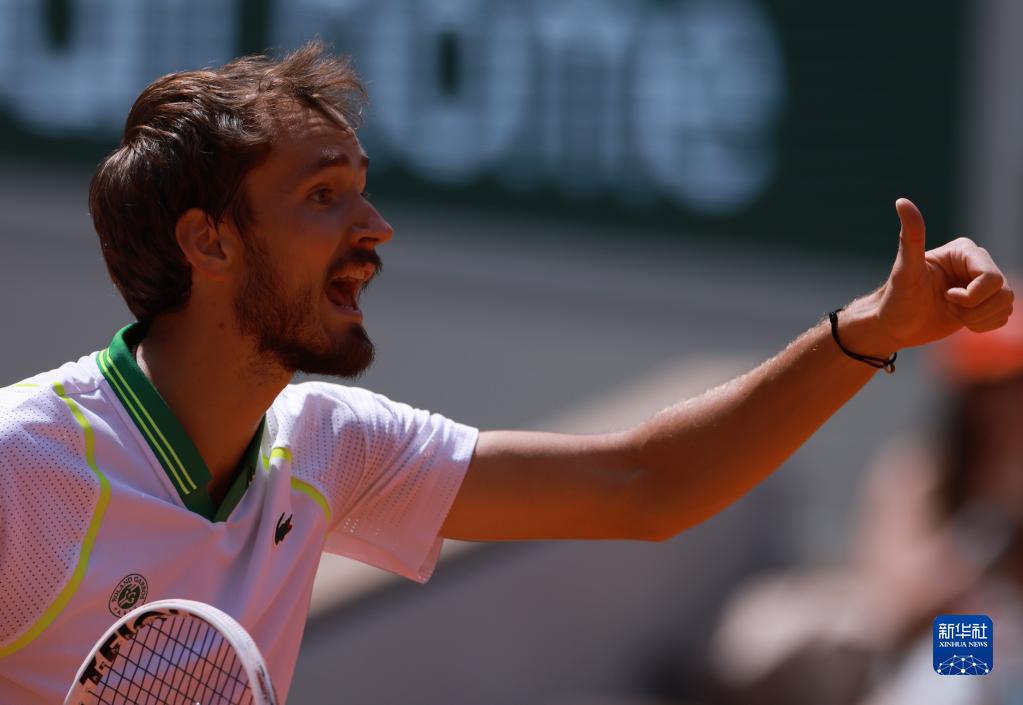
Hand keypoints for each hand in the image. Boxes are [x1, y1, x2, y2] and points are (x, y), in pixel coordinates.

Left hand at [872, 198, 1013, 350]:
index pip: (991, 278)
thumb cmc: (897, 298)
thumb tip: (901, 201)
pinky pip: (1002, 316)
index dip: (970, 297)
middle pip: (1003, 292)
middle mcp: (977, 263)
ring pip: (1006, 304)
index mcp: (964, 251)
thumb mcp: (905, 270)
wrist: (894, 325)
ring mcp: (982, 283)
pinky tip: (959, 319)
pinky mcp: (984, 303)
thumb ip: (910, 237)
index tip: (944, 297)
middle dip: (973, 309)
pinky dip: (982, 325)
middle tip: (945, 305)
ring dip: (978, 318)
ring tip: (951, 312)